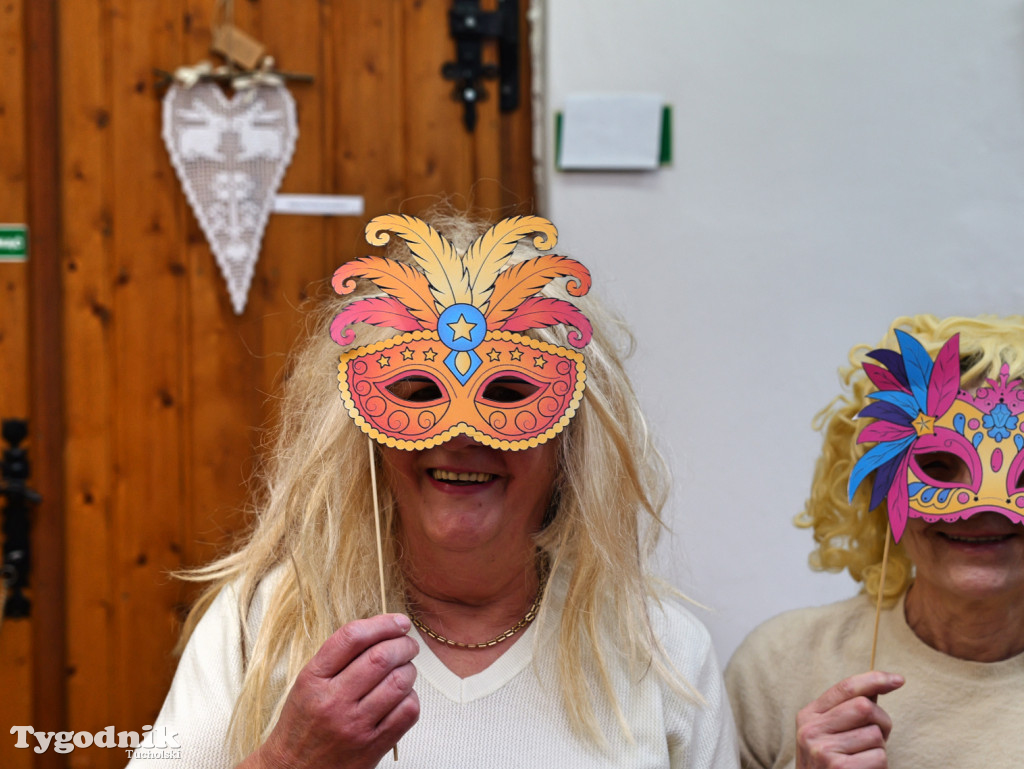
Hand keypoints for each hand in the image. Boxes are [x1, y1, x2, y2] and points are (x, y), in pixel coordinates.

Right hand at [249, 613, 419, 768]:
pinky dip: (411, 697)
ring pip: (399, 682)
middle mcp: (332, 701)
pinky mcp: (372, 747)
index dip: (382, 623)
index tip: (398, 622)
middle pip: (381, 657)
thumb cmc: (304, 723)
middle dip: (403, 644)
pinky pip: (407, 711)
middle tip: (407, 644)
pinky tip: (401, 696)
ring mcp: (354, 726)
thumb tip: (383, 629)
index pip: (352, 637)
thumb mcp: (308, 683)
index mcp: (313, 679)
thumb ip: (340, 657)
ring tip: (404, 670)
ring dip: (409, 670)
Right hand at [795, 671, 903, 768]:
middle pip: (864, 707)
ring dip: (879, 749)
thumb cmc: (831, 767)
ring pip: (874, 734)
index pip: (845, 688)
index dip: (875, 679)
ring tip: (864, 760)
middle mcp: (810, 730)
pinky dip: (879, 766)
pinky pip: (879, 757)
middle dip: (882, 722)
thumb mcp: (829, 735)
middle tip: (878, 739)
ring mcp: (822, 750)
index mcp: (808, 715)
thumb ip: (847, 711)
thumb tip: (879, 685)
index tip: (899, 680)